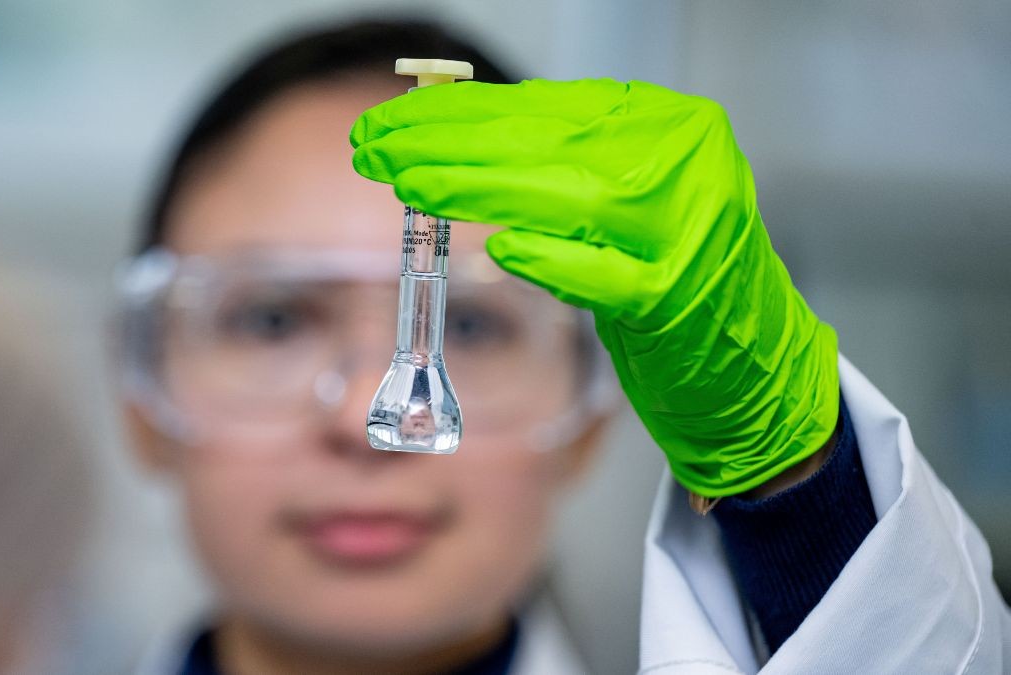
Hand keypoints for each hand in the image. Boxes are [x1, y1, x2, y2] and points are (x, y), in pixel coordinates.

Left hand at [350, 78, 838, 496]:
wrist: (753, 369)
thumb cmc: (674, 283)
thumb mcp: (619, 205)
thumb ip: (554, 167)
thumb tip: (454, 136)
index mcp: (666, 128)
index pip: (544, 108)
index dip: (459, 114)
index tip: (393, 120)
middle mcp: (685, 164)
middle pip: (547, 143)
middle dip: (448, 143)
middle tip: (375, 146)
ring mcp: (689, 230)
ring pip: (572, 195)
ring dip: (481, 188)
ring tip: (412, 185)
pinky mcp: (683, 300)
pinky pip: (610, 276)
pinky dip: (556, 261)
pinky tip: (503, 251)